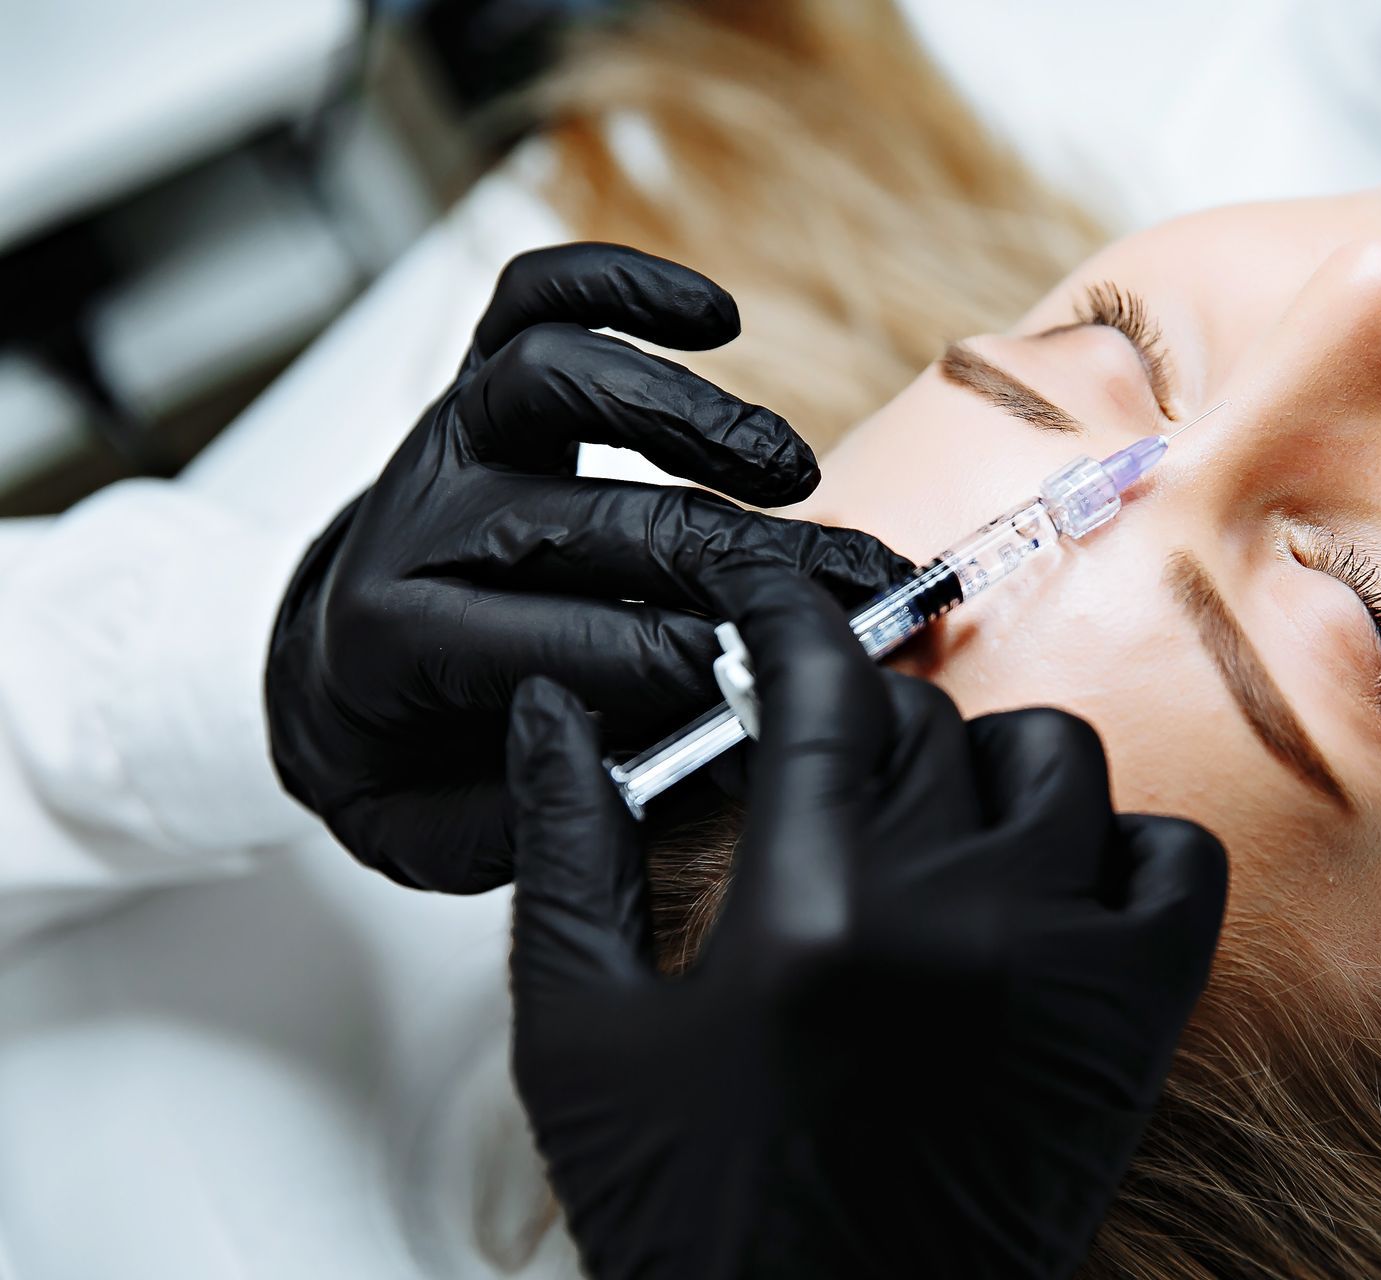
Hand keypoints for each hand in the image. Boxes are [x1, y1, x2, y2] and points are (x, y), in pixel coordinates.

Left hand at [265, 243, 909, 891]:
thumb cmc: (399, 755)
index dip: (692, 660)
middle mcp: (417, 523)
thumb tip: (692, 761)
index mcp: (395, 642)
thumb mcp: (445, 830)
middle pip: (590, 519)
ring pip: (554, 378)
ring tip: (791, 473)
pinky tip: (711, 315)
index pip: (568, 643)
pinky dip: (621, 284)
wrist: (318, 671)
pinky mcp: (472, 385)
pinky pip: (531, 300)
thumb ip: (555, 801)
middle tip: (846, 586)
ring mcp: (447, 440)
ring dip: (688, 417)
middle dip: (737, 560)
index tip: (790, 671)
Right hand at [506, 567, 1228, 1279]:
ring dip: (987, 774)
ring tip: (933, 839)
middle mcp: (948, 914)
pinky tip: (1053, 893)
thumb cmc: (694, 1211)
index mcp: (804, 909)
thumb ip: (568, 848)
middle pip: (927, 720)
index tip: (774, 606)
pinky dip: (1124, 851)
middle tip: (825, 779)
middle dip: (861, 726)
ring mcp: (1057, 963)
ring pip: (1056, 760)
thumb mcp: (579, 1034)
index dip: (791, 619)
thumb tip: (557, 712)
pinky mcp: (1129, 1023)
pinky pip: (1175, 859)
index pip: (821, 686)